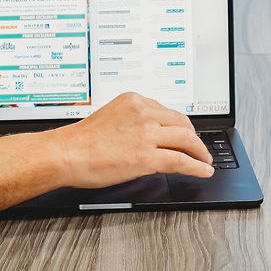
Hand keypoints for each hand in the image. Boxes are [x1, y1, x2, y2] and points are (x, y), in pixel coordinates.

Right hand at [54, 91, 214, 187]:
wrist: (65, 154)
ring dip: (199, 151)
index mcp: (134, 101)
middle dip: (193, 138)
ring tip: (205, 160)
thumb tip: (147, 135)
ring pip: (186, 140)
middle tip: (199, 148)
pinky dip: (196, 166)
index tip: (185, 133)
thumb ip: (132, 121)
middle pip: (182, 123)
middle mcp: (144, 112)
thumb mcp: (111, 117)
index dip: (180, 126)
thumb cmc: (80, 141)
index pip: (167, 111)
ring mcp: (147, 134)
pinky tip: (203, 170)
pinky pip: (181, 160)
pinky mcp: (148, 156)